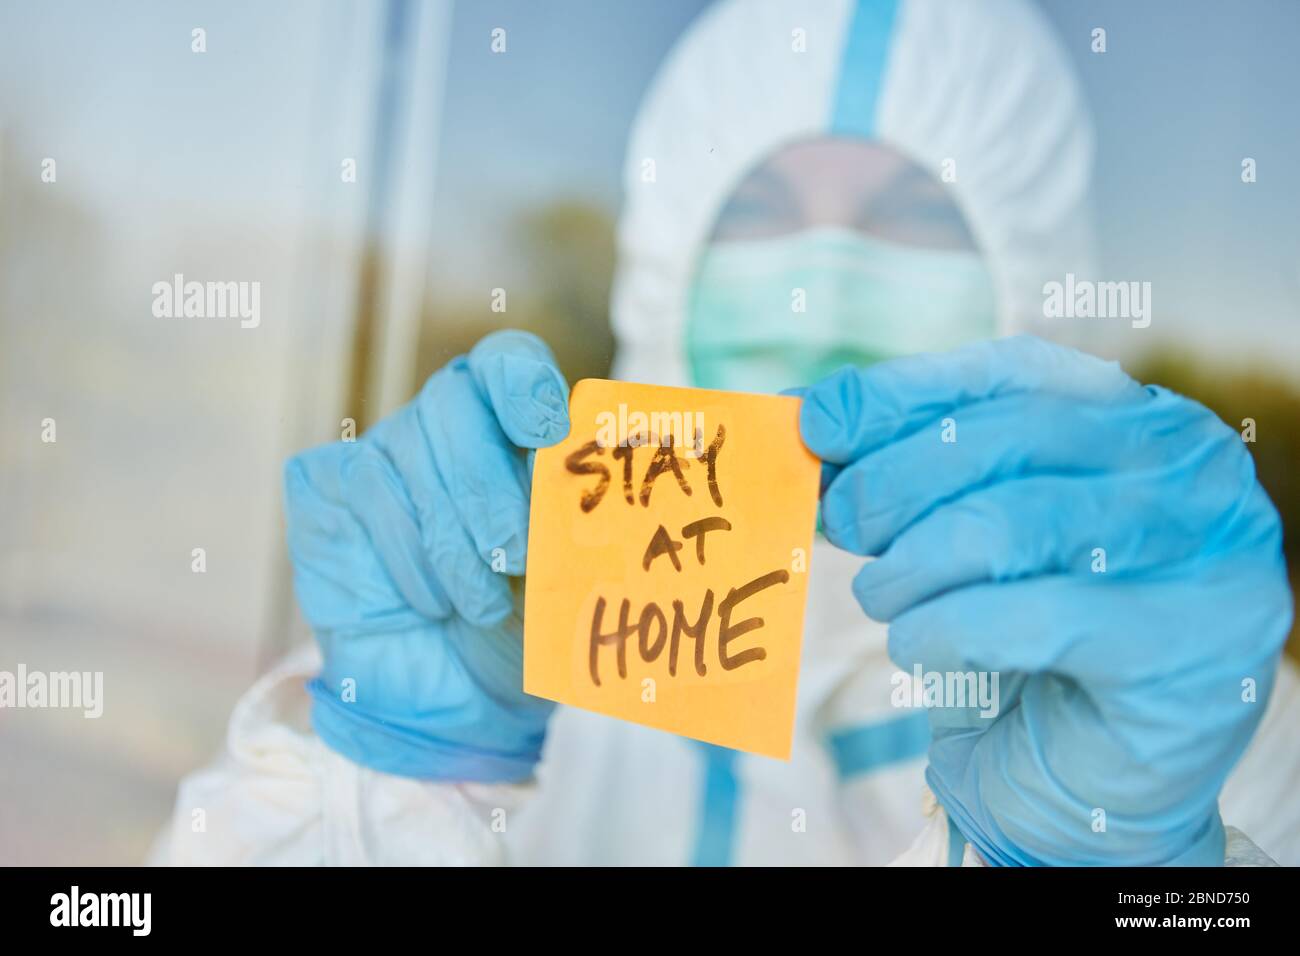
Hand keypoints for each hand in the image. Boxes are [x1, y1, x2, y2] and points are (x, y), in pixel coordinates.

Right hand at [284, 330, 568, 781]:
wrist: (460, 698)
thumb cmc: (528, 622)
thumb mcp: (571, 574)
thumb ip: (580, 522)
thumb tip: (596, 495)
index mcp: (511, 426)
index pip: (507, 363)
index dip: (521, 382)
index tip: (545, 431)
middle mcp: (446, 425)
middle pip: (454, 399)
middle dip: (486, 482)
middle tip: (515, 555)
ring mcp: (386, 450)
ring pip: (408, 447)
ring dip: (452, 541)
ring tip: (483, 607)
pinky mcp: (330, 483)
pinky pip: (368, 483)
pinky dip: (407, 552)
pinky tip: (433, 603)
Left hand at [801, 336, 1291, 864]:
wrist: (1073, 789)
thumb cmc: (1015, 647)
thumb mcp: (957, 537)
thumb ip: (905, 469)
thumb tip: (809, 410)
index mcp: (1138, 421)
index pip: (1011, 373)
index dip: (903, 392)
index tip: (816, 418)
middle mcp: (1190, 469)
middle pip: (1009, 436)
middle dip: (895, 479)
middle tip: (839, 522)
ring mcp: (1208, 552)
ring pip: (1014, 521)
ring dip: (914, 564)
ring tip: (883, 599)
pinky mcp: (1195, 644)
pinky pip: (1034, 615)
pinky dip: (947, 628)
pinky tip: (919, 646)